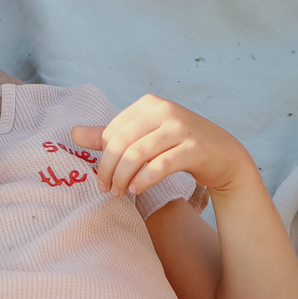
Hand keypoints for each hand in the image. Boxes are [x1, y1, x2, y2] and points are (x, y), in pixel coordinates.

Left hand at [74, 96, 262, 200]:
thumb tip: (73, 134)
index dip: (102, 157)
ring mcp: (181, 128)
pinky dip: (143, 180)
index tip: (101, 178)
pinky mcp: (194, 148)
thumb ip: (110, 136)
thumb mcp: (144, 137)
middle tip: (106, 189)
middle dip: (109, 169)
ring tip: (120, 193)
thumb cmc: (179, 146)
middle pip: (122, 142)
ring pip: (138, 154)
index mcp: (149, 104)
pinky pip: (160, 166)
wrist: (224, 155)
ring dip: (124, 178)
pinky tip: (137, 190)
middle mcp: (165, 110)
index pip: (113, 131)